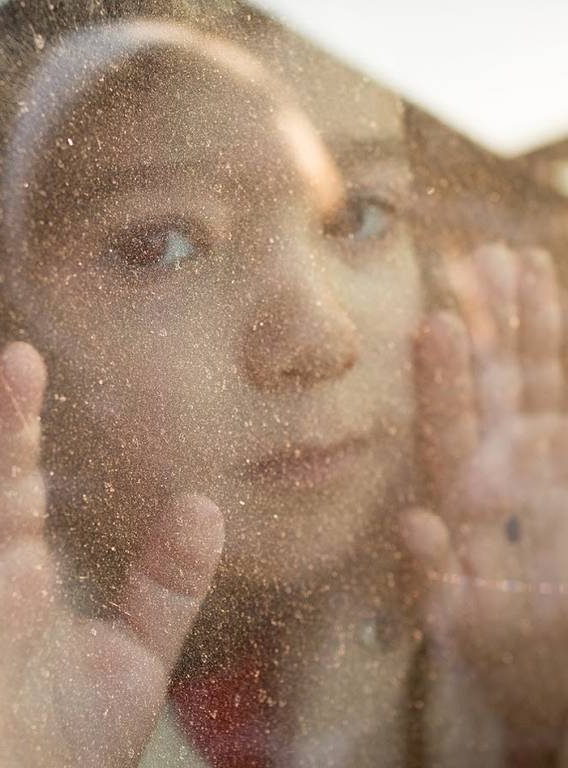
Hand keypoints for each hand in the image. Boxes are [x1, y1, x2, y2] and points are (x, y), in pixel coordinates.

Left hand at [404, 245, 567, 736]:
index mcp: (464, 504)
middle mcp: (497, 474)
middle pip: (489, 388)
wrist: (555, 677)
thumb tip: (413, 522)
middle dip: (488, 327)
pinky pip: (564, 400)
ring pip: (532, 383)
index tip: (437, 321)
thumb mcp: (470, 630)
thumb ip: (438, 579)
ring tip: (519, 261)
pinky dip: (561, 355)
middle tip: (479, 262)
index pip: (449, 427)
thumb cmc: (517, 665)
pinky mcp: (563, 464)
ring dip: (527, 327)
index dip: (444, 376)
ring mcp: (538, 465)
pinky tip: (552, 299)